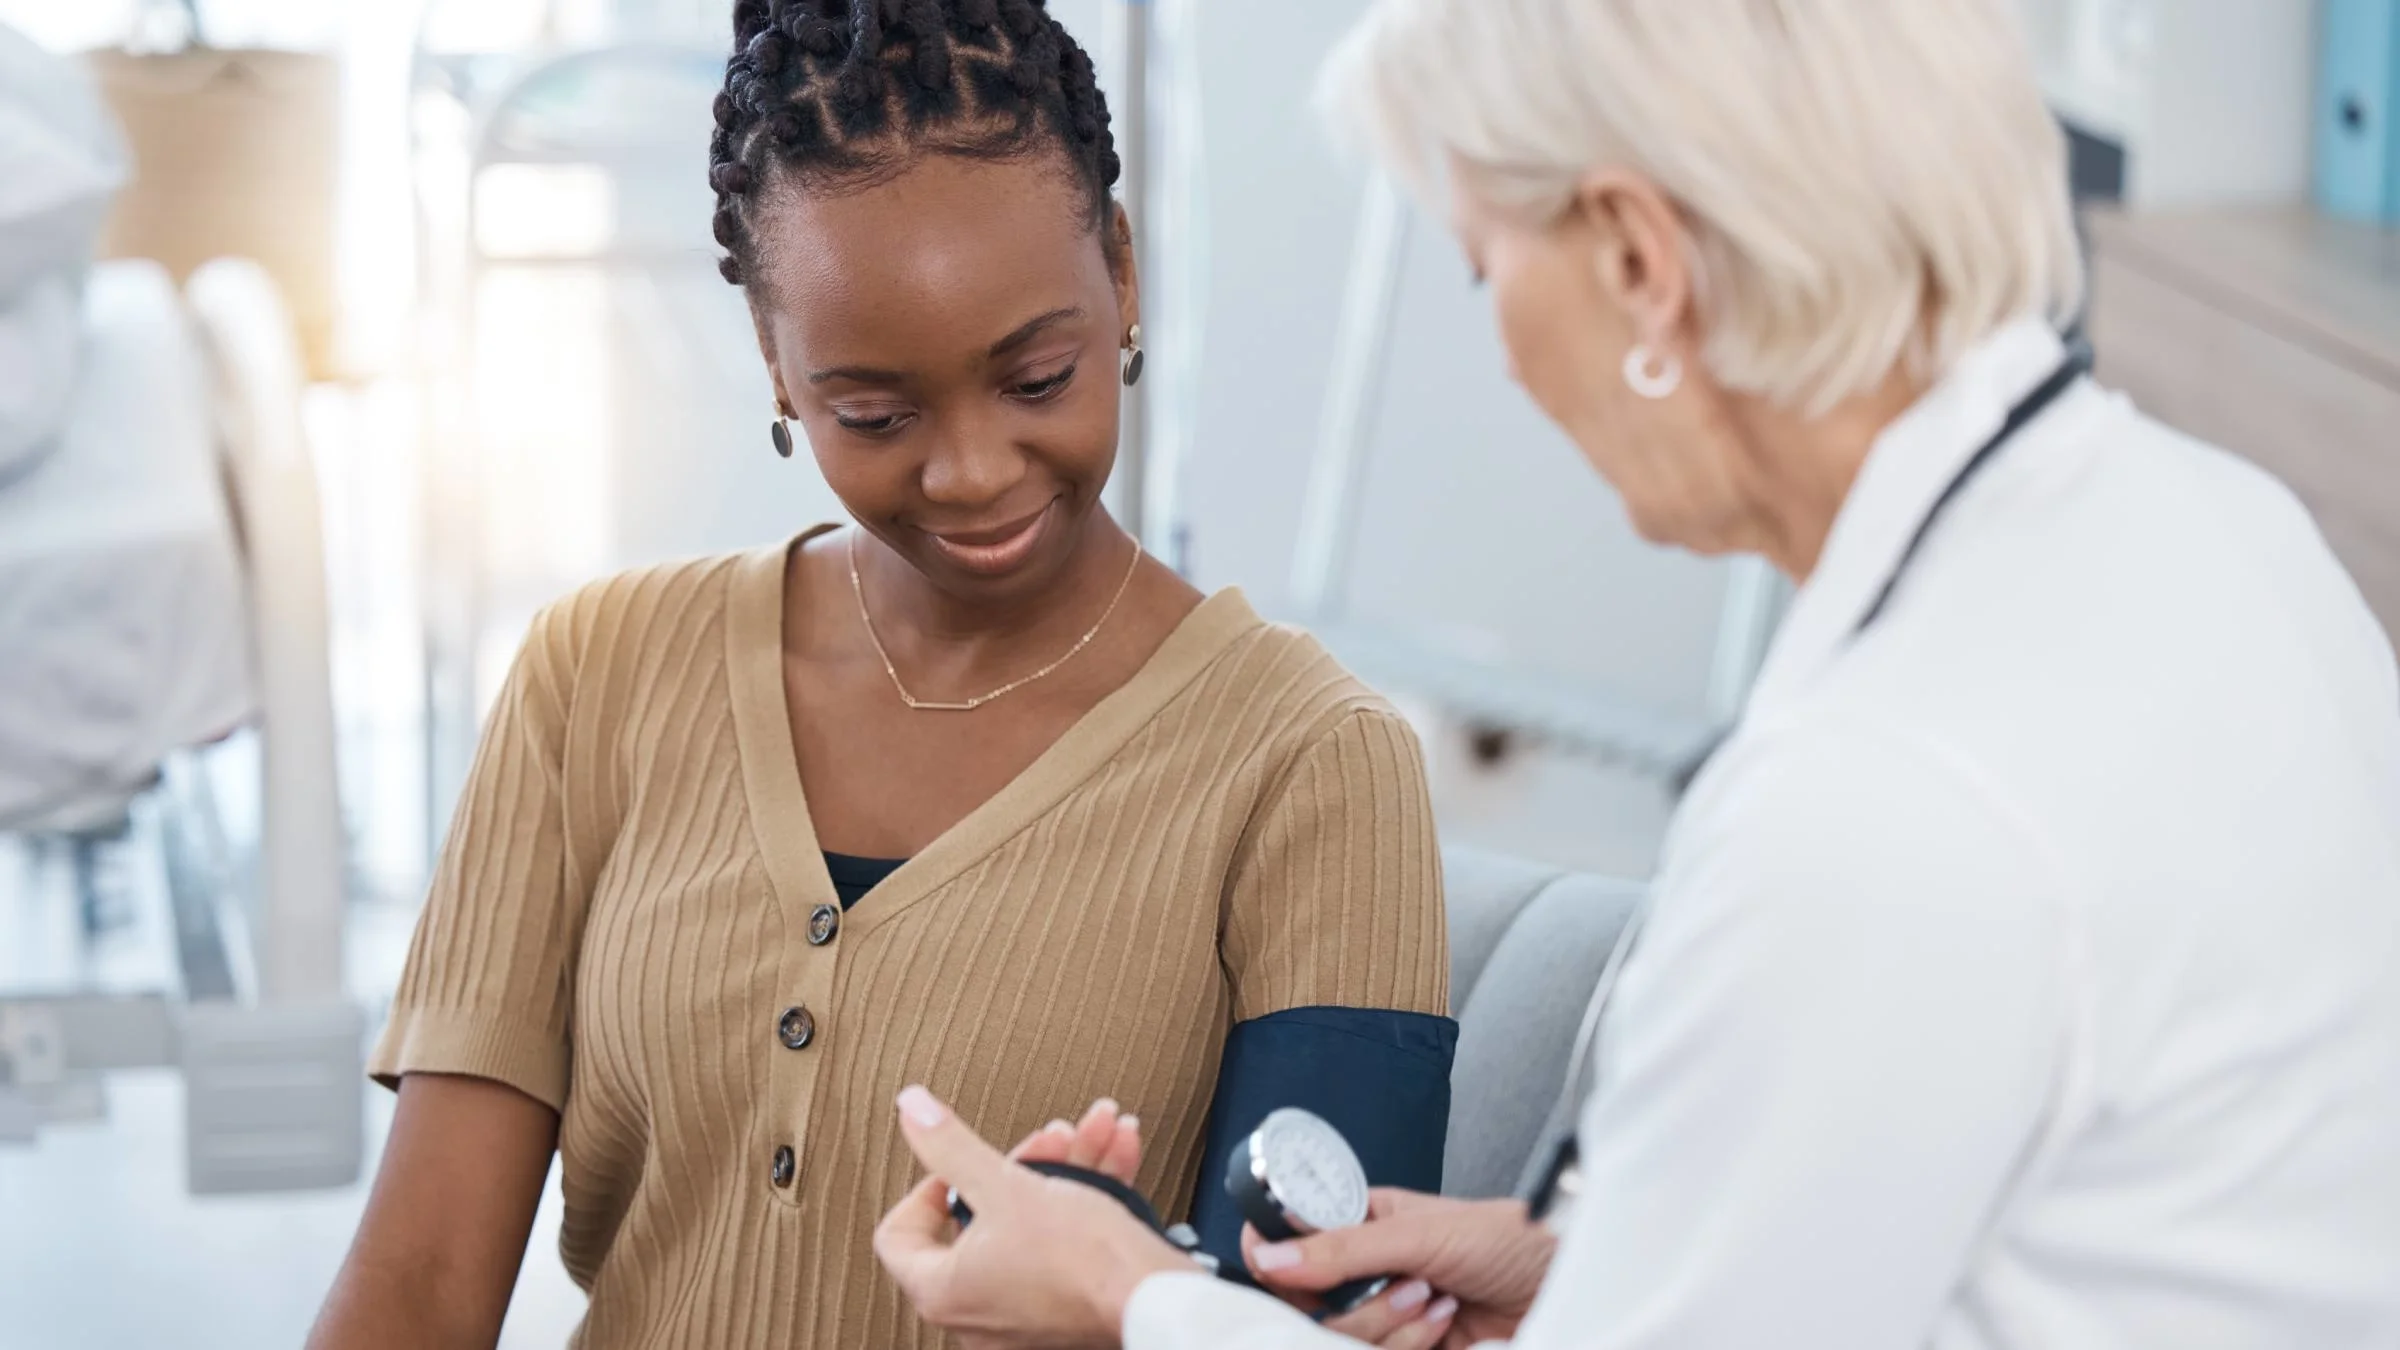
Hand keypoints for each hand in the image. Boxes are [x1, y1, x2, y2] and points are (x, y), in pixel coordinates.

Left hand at [875, 1087, 1189, 1349]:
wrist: (1155, 1297)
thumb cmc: (1083, 1260)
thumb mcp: (1006, 1184)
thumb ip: (951, 1146)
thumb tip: (911, 1109)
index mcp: (943, 1291)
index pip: (900, 1234)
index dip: (928, 1186)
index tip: (959, 1166)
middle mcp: (975, 1313)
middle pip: (981, 1218)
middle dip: (1024, 1161)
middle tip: (1048, 1140)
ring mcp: (1021, 1315)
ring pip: (1031, 1222)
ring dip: (1066, 1167)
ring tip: (1096, 1132)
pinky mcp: (1064, 1309)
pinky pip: (1064, 1243)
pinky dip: (1086, 1198)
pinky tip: (1117, 1152)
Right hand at [1242, 1189, 1556, 1348]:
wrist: (1562, 1281)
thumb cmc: (1507, 1236)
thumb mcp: (1419, 1234)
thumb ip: (1342, 1248)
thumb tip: (1270, 1255)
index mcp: (1362, 1224)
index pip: (1294, 1247)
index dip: (1283, 1264)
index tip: (1286, 1276)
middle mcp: (1369, 1270)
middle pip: (1315, 1307)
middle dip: (1359, 1306)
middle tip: (1406, 1285)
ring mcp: (1389, 1312)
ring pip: (1346, 1339)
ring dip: (1393, 1326)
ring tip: (1436, 1301)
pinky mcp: (1413, 1346)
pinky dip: (1412, 1345)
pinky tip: (1445, 1323)